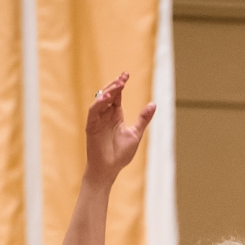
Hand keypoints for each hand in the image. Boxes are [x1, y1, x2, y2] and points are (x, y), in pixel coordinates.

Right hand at [85, 72, 154, 186]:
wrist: (109, 169)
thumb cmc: (121, 154)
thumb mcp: (135, 134)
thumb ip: (143, 119)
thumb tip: (153, 104)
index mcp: (115, 116)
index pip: (117, 96)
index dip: (120, 85)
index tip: (126, 75)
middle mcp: (105, 115)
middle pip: (108, 95)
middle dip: (115, 86)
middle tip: (123, 78)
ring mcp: (97, 120)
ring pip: (100, 101)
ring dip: (108, 92)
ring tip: (117, 86)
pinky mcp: (91, 126)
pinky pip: (93, 111)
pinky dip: (99, 104)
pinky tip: (106, 98)